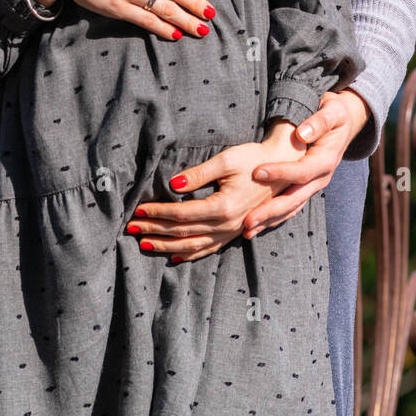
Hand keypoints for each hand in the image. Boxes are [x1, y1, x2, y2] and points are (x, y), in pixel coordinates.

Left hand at [124, 120, 308, 261]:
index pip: (181, 214)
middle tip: (131, 229)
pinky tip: (175, 256)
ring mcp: (232, 231)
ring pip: (194, 245)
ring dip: (167, 246)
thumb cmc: (254, 159)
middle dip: (155, 231)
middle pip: (183, 232)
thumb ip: (198, 174)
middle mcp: (227, 224)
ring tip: (145, 245)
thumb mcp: (226, 160)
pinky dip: (190, 254)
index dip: (157, 213)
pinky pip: (210, 249)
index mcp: (223, 206)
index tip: (138, 210)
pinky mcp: (236, 231)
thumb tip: (173, 185)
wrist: (284, 167)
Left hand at [240, 89, 370, 236]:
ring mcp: (314, 186)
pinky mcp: (306, 190)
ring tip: (246, 230)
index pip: (302, 171)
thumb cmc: (334, 113)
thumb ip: (319, 121)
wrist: (343, 123)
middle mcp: (321, 178)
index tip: (257, 172)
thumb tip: (302, 133)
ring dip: (269, 220)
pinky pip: (290, 208)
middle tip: (247, 219)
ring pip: (292, 208)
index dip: (281, 173)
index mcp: (326, 159)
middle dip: (271, 210)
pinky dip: (273, 219)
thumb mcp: (333, 111)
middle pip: (295, 198)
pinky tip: (255, 227)